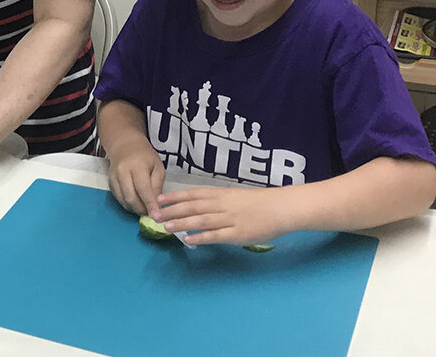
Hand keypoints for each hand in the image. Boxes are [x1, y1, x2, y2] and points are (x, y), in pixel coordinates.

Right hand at [106, 138, 164, 215]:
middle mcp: (123, 172)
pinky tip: (136, 204)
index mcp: (137, 166)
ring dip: (135, 209)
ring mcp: (114, 178)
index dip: (150, 204)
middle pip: (131, 198)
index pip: (143, 189)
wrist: (125, 145)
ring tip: (145, 209)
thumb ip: (157, 186)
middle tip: (151, 214)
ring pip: (124, 201)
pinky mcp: (110, 183)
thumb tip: (157, 205)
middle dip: (142, 210)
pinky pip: (119, 199)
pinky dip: (128, 205)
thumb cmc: (144, 156)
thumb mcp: (157, 167)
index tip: (156, 216)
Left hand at [154, 186, 285, 246]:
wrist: (281, 208)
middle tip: (155, 214)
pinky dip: (201, 238)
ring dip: (182, 223)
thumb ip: (218, 201)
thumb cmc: (259, 203)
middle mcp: (223, 205)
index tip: (160, 199)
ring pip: (201, 220)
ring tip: (165, 227)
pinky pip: (216, 236)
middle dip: (173, 211)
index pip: (194, 194)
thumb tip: (199, 207)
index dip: (176, 197)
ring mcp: (229, 219)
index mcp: (222, 194)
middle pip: (193, 207)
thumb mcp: (235, 197)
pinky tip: (188, 240)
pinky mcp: (237, 235)